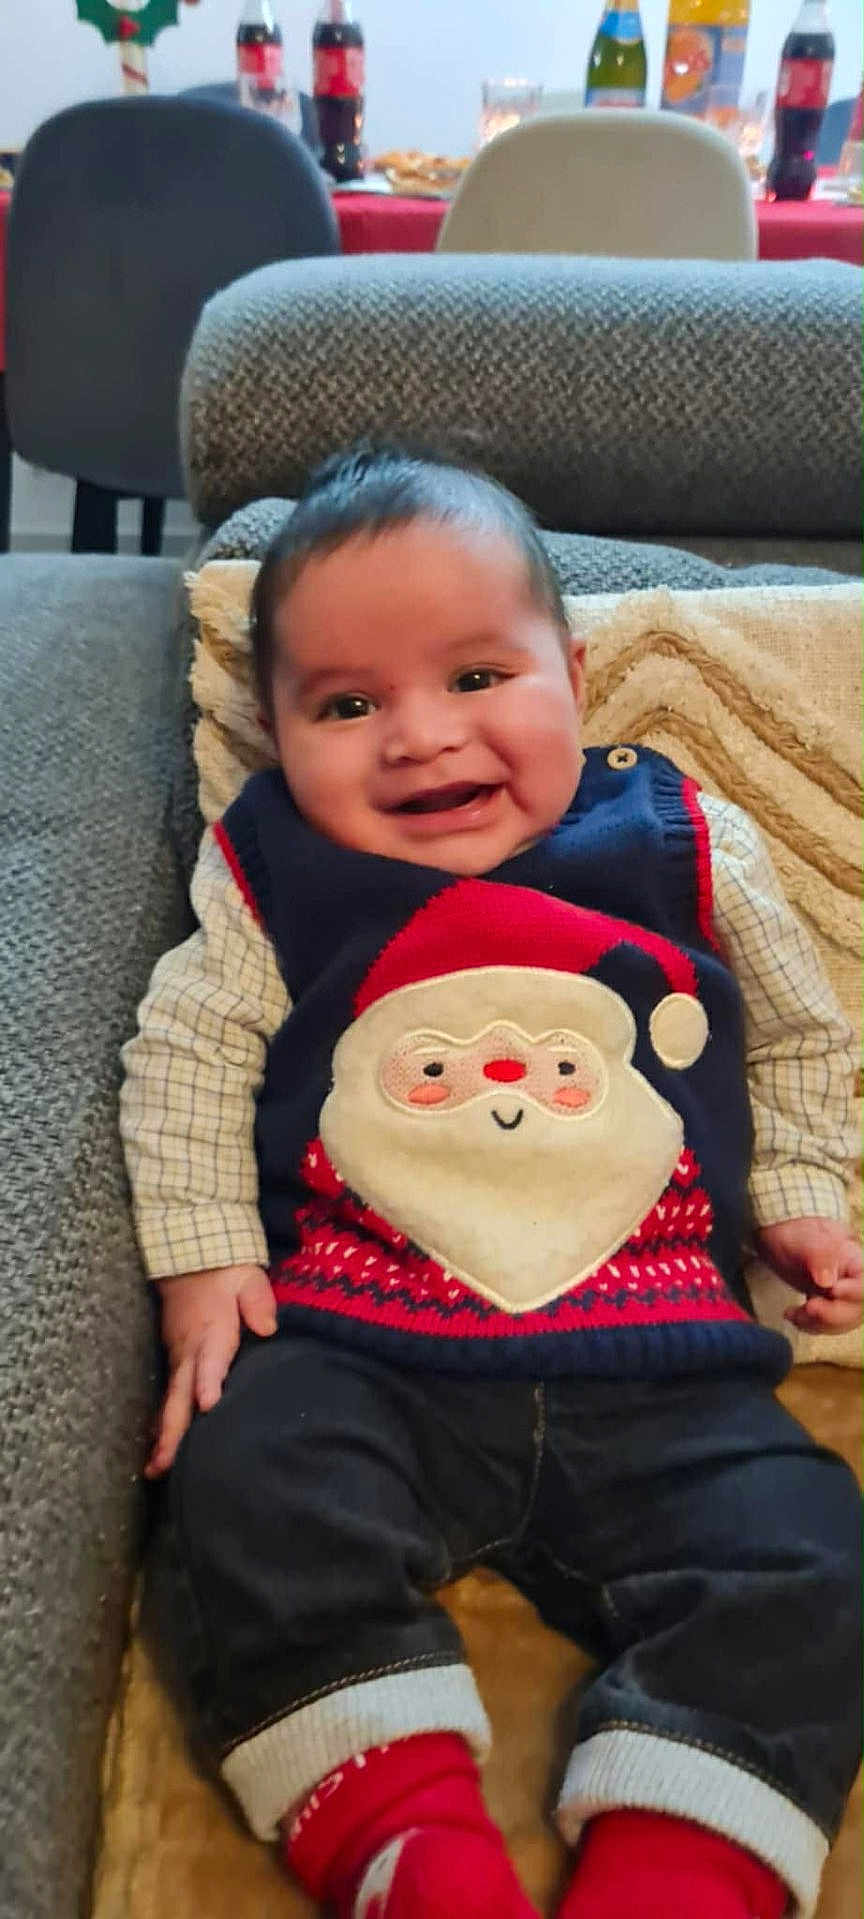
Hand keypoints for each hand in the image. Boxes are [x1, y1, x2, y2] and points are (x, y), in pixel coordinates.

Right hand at [145, 1263, 276, 1478]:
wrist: (190, 1259)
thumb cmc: (224, 1273)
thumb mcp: (247, 1277)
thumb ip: (257, 1301)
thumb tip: (268, 1327)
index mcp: (211, 1331)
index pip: (210, 1360)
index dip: (208, 1381)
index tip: (207, 1405)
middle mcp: (189, 1350)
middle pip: (180, 1394)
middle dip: (173, 1430)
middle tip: (166, 1464)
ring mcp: (178, 1357)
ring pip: (170, 1401)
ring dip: (162, 1435)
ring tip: (155, 1469)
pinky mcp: (174, 1360)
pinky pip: (167, 1396)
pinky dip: (160, 1422)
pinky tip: (157, 1448)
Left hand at [754, 1217, 862, 1334]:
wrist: (785, 1237)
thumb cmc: (799, 1233)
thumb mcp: (808, 1240)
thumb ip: (820, 1257)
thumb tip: (827, 1281)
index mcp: (857, 1262)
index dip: (855, 1292)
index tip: (833, 1290)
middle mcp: (854, 1283)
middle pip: (857, 1309)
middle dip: (833, 1314)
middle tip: (809, 1307)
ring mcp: (842, 1298)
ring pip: (841, 1322)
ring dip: (817, 1323)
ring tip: (793, 1313)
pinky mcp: (828, 1308)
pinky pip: (825, 1326)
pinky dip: (808, 1325)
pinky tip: (791, 1315)